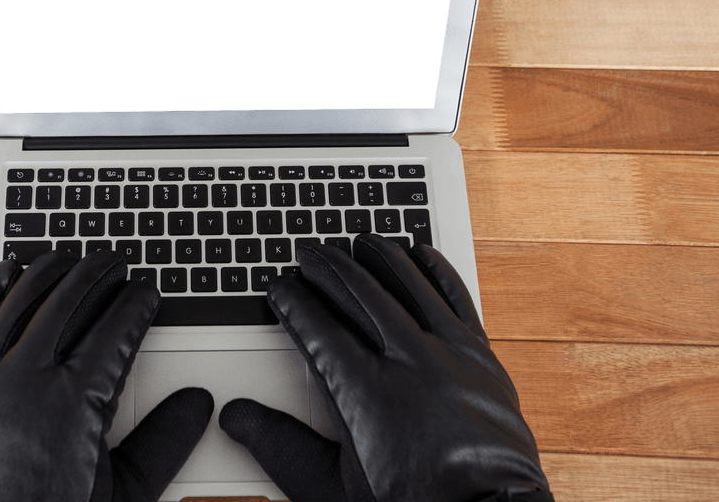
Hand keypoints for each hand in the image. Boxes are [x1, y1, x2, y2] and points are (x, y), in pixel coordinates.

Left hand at [0, 250, 212, 501]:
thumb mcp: (121, 492)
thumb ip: (164, 442)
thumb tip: (198, 403)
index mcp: (75, 398)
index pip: (116, 330)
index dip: (136, 306)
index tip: (146, 294)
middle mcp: (29, 376)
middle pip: (71, 302)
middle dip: (99, 275)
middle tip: (116, 262)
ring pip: (25, 300)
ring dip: (52, 272)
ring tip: (70, 258)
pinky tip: (10, 270)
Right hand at [218, 235, 551, 501]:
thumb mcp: (331, 487)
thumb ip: (280, 444)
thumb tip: (237, 417)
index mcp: (364, 390)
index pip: (316, 325)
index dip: (292, 301)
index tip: (280, 288)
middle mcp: (407, 361)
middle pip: (357, 293)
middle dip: (326, 267)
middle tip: (308, 254)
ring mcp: (449, 354)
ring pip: (406, 283)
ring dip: (377, 256)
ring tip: (358, 240)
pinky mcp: (482, 356)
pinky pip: (456, 296)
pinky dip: (434, 270)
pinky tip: (419, 253)